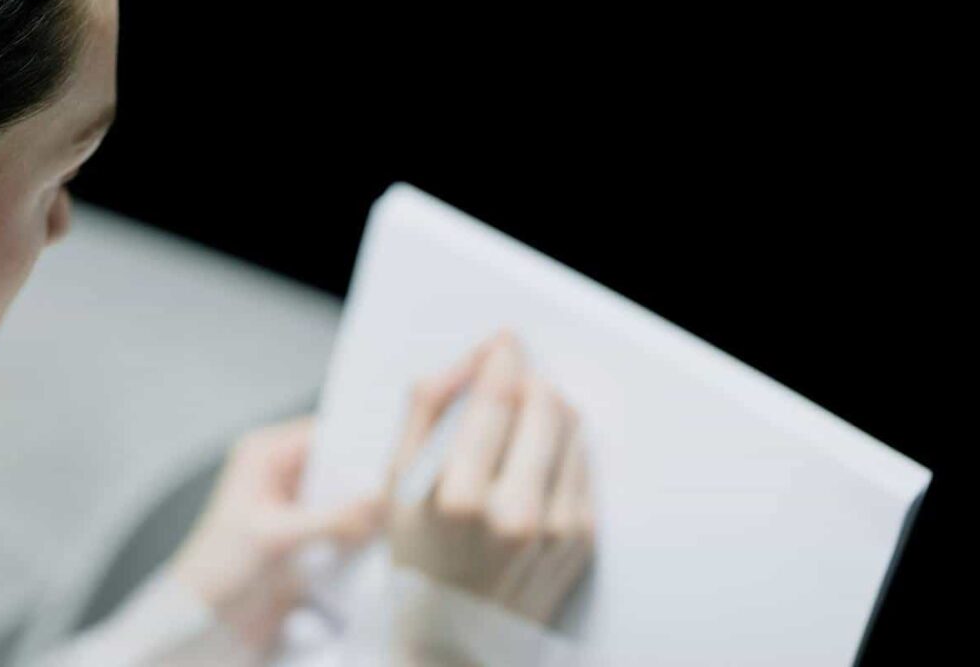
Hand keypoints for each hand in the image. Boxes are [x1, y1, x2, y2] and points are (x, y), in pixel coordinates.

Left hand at [167, 414, 385, 653]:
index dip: (360, 443)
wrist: (205, 616)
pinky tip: (380, 536)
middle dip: (367, 478)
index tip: (398, 456)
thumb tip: (379, 503)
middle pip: (338, 463)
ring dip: (365, 505)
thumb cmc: (220, 566)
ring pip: (344, 492)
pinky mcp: (305, 532)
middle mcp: (281, 470)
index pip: (323, 434)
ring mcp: (295, 502)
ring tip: (398, 513)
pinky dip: (359, 528)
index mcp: (264, 454)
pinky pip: (342, 520)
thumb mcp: (276, 536)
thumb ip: (330, 519)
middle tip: (404, 489)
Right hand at [383, 330, 594, 626]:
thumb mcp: (397, 483)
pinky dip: (561, 447)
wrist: (454, 638)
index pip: (497, 399)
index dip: (502, 359)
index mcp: (459, 496)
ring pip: (571, 427)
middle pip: (544, 404)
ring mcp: (556, 529)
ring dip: (548, 409)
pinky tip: (533, 460)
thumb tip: (469, 359)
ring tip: (519, 422)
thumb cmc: (419, 557)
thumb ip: (426, 411)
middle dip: (528, 380)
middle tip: (509, 379)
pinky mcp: (583, 538)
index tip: (502, 342)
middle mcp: (515, 513)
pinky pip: (583, 462)